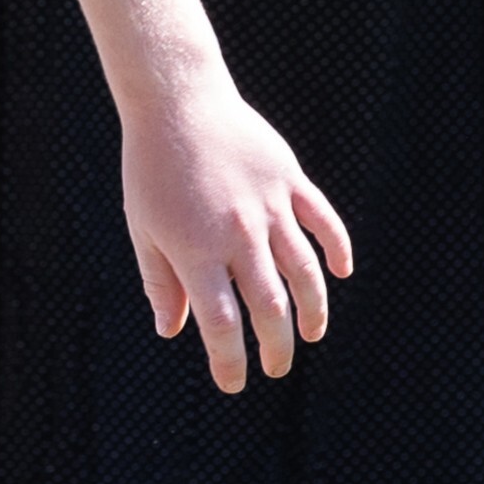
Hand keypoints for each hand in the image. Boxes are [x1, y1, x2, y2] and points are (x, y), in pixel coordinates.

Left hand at [120, 74, 351, 392]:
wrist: (176, 100)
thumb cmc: (151, 167)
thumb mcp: (143, 227)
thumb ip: (160, 281)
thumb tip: (172, 331)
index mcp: (196, 250)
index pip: (222, 324)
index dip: (229, 362)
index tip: (232, 383)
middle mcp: (238, 234)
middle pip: (271, 309)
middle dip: (277, 348)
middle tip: (277, 368)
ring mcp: (269, 206)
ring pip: (305, 273)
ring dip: (314, 310)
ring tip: (313, 333)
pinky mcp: (289, 180)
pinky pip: (324, 221)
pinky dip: (337, 249)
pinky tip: (341, 273)